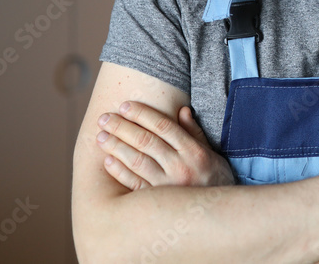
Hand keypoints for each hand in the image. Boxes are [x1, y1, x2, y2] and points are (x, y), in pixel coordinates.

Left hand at [96, 101, 235, 190]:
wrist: (217, 213)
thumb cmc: (213, 178)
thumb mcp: (210, 152)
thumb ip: (194, 132)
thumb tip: (182, 110)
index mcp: (193, 151)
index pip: (163, 126)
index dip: (142, 114)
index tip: (125, 106)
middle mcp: (180, 166)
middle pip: (146, 141)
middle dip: (122, 127)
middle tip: (104, 118)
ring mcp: (167, 185)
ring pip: (137, 161)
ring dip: (116, 146)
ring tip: (101, 136)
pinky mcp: (157, 202)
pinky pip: (134, 184)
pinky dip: (120, 172)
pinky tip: (108, 161)